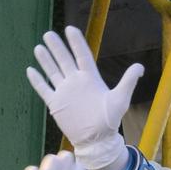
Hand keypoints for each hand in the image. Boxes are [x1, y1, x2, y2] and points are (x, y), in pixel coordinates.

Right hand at [26, 26, 142, 169]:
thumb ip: (128, 81)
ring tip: (39, 47)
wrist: (97, 140)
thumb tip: (140, 66)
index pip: (82, 55)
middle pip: (64, 60)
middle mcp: (76, 82)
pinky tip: (30, 69)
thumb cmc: (110, 121)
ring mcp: (65, 92)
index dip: (76, 43)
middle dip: (57, 47)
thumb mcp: (121, 99)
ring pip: (52, 71)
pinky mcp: (56, 104)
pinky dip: (37, 80)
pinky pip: (44, 89)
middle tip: (49, 34)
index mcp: (90, 78)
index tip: (70, 29)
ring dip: (46, 59)